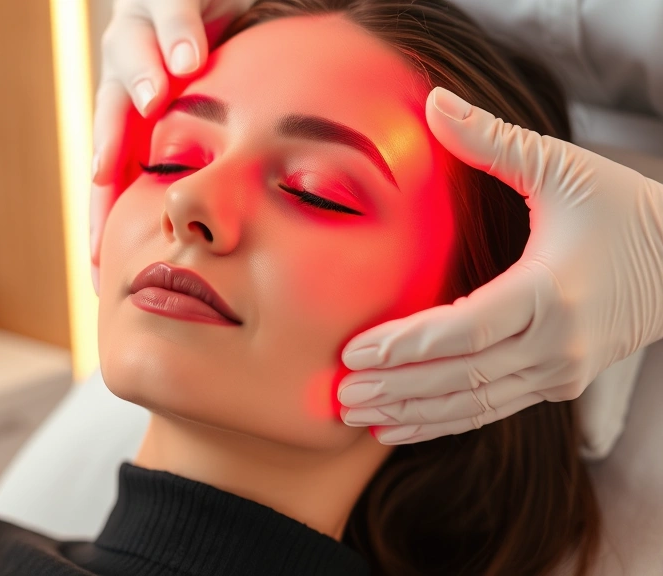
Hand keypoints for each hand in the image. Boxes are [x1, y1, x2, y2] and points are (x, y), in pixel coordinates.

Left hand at [90, 0, 252, 294]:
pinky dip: (178, 32)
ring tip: (159, 96)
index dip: (104, 218)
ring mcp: (144, 29)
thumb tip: (223, 254)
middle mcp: (130, 73)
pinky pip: (173, 8)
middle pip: (108, 117)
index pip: (115, 175)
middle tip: (106, 178)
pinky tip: (189, 57)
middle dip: (108, 149)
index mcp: (138, 119)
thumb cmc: (240, 71)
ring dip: (143, 77)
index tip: (99, 269)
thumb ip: (215, 177)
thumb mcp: (223, 128)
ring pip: (130, 53)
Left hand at [338, 87, 662, 444]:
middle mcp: (557, 344)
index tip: (354, 351)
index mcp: (551, 292)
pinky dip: (444, 421)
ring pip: (474, 404)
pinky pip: (491, 410)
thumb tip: (434, 101)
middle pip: (462, 378)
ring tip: (358, 416)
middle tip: (341, 396)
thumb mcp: (561, 167)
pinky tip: (401, 424)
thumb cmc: (619, 207)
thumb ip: (493, 140)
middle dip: (396, 389)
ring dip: (413, 413)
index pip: (464, 331)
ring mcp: (560, 372)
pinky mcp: (558, 384)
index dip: (406, 346)